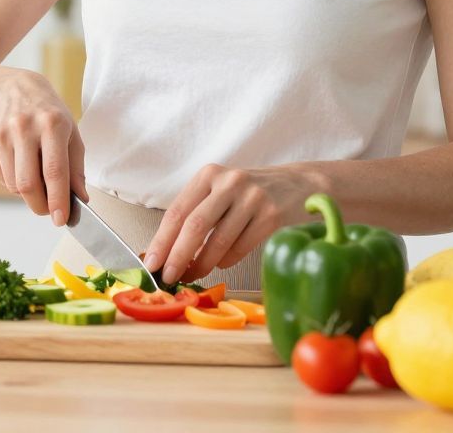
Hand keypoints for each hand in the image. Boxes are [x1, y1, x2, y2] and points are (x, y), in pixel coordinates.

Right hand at [0, 69, 86, 224]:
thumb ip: (76, 168)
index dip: (58, 199)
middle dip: (40, 205)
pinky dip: (13, 181)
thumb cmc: (48, 114)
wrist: (13, 88)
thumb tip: (80, 200)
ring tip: (36, 174)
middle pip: (28, 184)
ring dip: (27, 192)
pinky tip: (19, 162)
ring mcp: (1, 133)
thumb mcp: (71, 133)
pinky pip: (1, 178)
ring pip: (13, 185)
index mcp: (52, 123)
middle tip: (48, 210)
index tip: (60, 220)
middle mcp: (24, 126)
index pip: (54, 170)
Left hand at [143, 164, 324, 285]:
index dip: (161, 240)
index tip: (151, 263)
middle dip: (177, 256)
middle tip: (168, 277)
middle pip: (195, 225)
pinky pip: (241, 247)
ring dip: (202, 264)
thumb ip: (195, 215)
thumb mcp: (220, 193)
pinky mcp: (272, 216)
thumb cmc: (249, 195)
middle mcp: (230, 182)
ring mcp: (253, 198)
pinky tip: (222, 263)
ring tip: (193, 274)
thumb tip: (164, 252)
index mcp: (209, 175)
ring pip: (219, 241)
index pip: (177, 211)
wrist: (301, 186)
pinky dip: (226, 261)